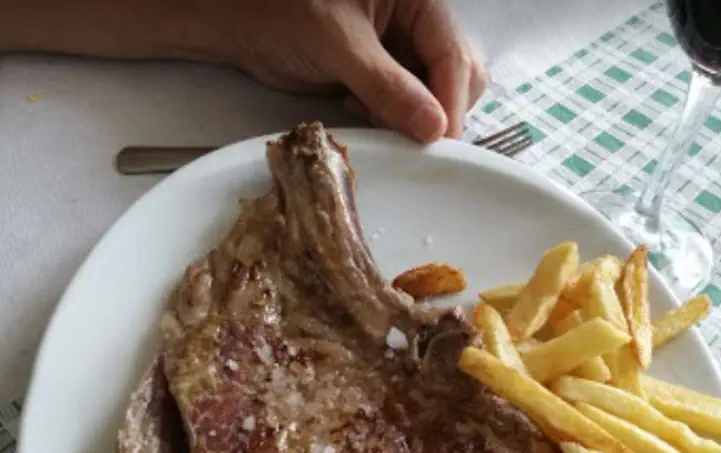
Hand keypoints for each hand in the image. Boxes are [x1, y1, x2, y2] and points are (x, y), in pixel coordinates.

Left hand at [217, 0, 484, 141]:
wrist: (236, 21)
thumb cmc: (279, 9)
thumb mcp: (338, 43)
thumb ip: (388, 86)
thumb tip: (433, 127)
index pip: (454, 54)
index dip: (451, 102)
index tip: (440, 142)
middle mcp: (414, 19)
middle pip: (455, 76)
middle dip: (435, 111)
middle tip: (407, 137)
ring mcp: (398, 48)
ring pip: (431, 95)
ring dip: (409, 118)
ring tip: (369, 111)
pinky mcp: (380, 73)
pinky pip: (403, 105)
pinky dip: (389, 118)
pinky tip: (359, 108)